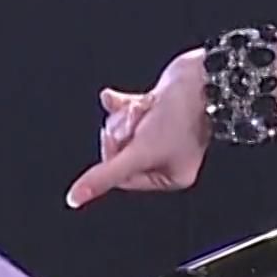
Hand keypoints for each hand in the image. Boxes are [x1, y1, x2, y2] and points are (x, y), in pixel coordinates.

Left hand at [65, 52, 212, 207]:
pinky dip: (120, 104)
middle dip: (122, 134)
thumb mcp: (138, 153)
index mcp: (170, 176)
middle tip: (138, 125)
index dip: (115, 158)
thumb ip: (105, 175)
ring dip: (125, 117)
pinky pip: (127, 111)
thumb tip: (76, 197)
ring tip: (142, 110)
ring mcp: (162, 133)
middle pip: (120, 152)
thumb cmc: (182, 117)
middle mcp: (167, 157)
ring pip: (122, 130)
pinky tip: (113, 99)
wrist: (200, 79)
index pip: (123, 178)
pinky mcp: (156, 110)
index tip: (122, 142)